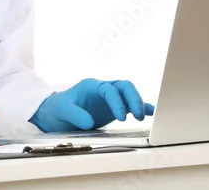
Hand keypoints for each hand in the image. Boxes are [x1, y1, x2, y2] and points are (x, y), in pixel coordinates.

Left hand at [32, 78, 154, 131]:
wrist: (57, 114)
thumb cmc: (59, 108)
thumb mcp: (61, 110)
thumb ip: (74, 114)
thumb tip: (89, 122)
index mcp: (92, 86)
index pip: (109, 89)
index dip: (117, 102)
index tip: (121, 118)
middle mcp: (103, 89)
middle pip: (124, 86)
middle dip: (134, 98)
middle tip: (138, 115)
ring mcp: (110, 98)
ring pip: (129, 94)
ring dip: (138, 103)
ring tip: (143, 117)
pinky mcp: (114, 108)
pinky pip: (130, 104)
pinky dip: (141, 106)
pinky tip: (151, 113)